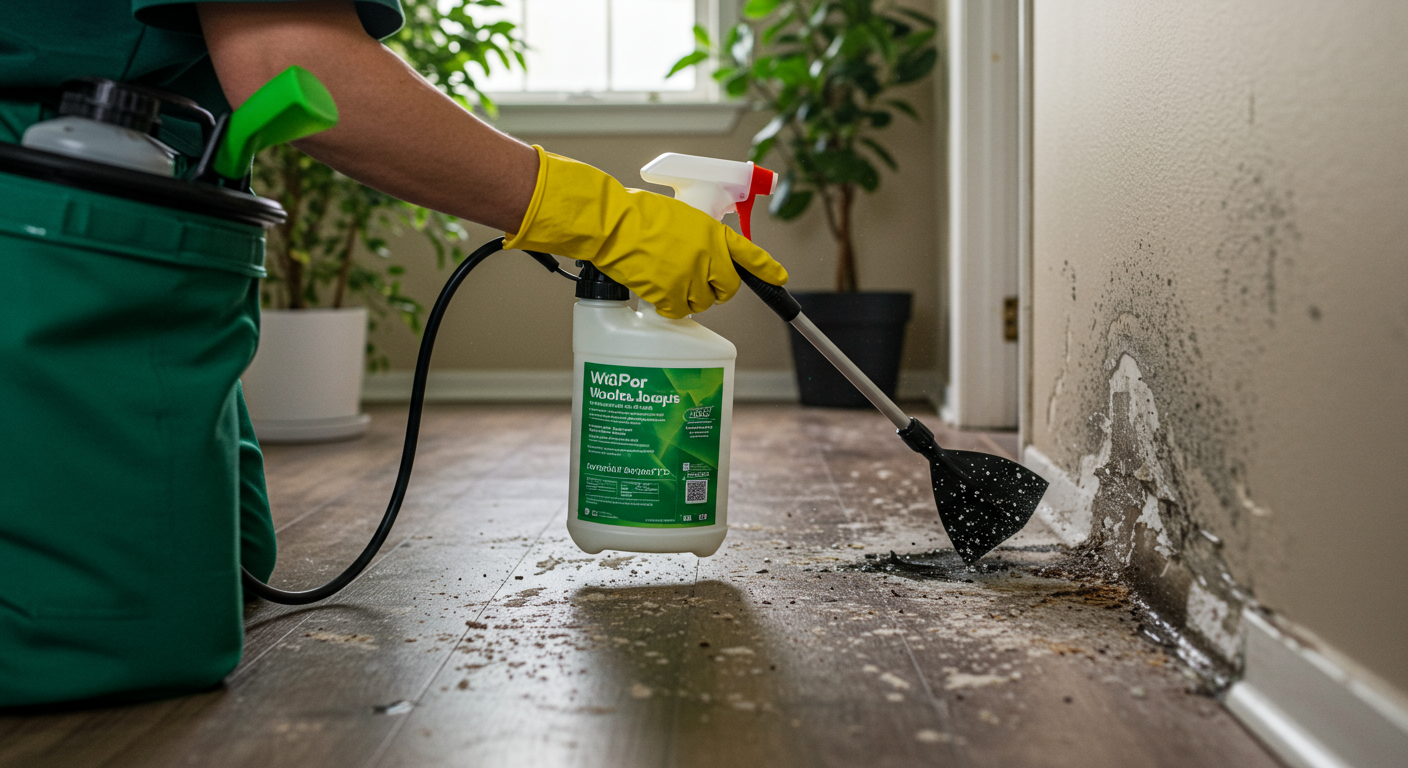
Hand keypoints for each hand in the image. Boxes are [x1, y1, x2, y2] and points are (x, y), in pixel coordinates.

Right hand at [504, 147, 788, 318]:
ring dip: (688, 297)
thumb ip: (699, 236)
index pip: (749, 254)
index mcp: (713, 232)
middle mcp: (708, 256)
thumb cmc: (638, 214)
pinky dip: (668, 306)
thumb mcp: (681, 216)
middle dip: (716, 289)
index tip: (779, 277)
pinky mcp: (670, 294)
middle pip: (727, 289)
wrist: (613, 225)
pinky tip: (656, 289)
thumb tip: (701, 255)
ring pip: (701, 303)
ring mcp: (690, 277)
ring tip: (667, 277)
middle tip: (697, 281)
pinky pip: (678, 312)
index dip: (766, 269)